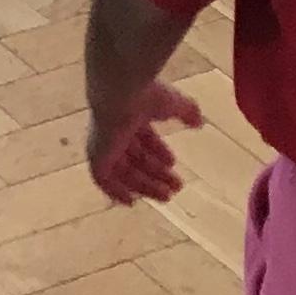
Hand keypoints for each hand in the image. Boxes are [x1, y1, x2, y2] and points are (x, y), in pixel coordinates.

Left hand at [87, 79, 205, 206]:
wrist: (121, 93)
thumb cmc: (147, 94)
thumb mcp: (174, 103)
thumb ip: (187, 111)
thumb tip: (199, 122)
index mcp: (131, 116)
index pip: (143, 139)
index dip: (158, 152)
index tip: (173, 164)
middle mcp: (115, 131)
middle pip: (136, 158)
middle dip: (156, 173)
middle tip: (176, 188)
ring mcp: (104, 144)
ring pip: (124, 171)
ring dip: (145, 185)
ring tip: (167, 196)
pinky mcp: (97, 155)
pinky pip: (102, 179)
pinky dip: (115, 191)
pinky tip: (131, 201)